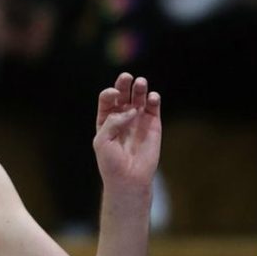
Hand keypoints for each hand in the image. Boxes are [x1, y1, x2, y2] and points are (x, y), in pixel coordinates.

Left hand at [93, 73, 161, 192]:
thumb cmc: (111, 161)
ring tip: (141, 83)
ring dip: (140, 88)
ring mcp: (138, 119)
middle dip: (124, 84)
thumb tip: (130, 110)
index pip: (107, 99)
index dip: (110, 93)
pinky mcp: (153, 124)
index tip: (113, 95)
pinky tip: (152, 97)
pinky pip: (153, 107)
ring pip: (139, 97)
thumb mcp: (103, 141)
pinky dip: (153, 99)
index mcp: (106, 118)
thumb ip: (112, 123)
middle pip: (123, 94)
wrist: (129, 178)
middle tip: (127, 77)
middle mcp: (122, 116)